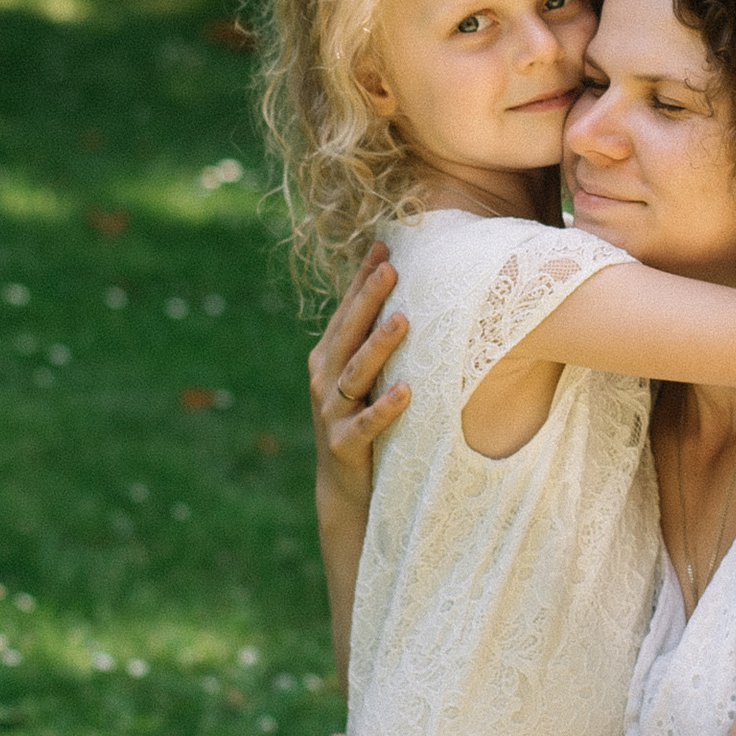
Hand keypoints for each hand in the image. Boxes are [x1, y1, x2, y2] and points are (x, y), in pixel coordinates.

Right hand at [309, 246, 409, 495]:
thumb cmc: (362, 423)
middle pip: (348, 333)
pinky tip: (406, 392)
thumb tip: (410, 297)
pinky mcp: (344, 445)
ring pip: (355, 374)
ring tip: (402, 320)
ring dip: (378, 346)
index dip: (362, 280)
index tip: (384, 246)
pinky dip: (385, 407)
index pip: (347, 312)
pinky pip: (366, 424)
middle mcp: (325, 379)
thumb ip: (374, 343)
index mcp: (328, 358)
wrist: (344, 489)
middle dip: (368, 299)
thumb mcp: (363, 379)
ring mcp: (332, 413)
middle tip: (390, 268)